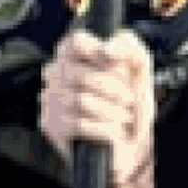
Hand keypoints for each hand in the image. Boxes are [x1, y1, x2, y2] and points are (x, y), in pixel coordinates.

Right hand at [38, 29, 160, 187]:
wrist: (129, 145)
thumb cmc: (130, 104)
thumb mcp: (137, 69)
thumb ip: (128, 47)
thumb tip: (108, 48)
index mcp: (73, 54)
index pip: (75, 41)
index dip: (99, 52)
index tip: (119, 66)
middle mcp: (55, 74)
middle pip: (83, 74)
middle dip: (116, 90)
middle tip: (129, 101)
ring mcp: (50, 100)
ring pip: (82, 101)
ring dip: (114, 112)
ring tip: (124, 117)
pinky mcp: (52, 126)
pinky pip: (80, 124)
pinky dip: (106, 129)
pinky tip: (114, 132)